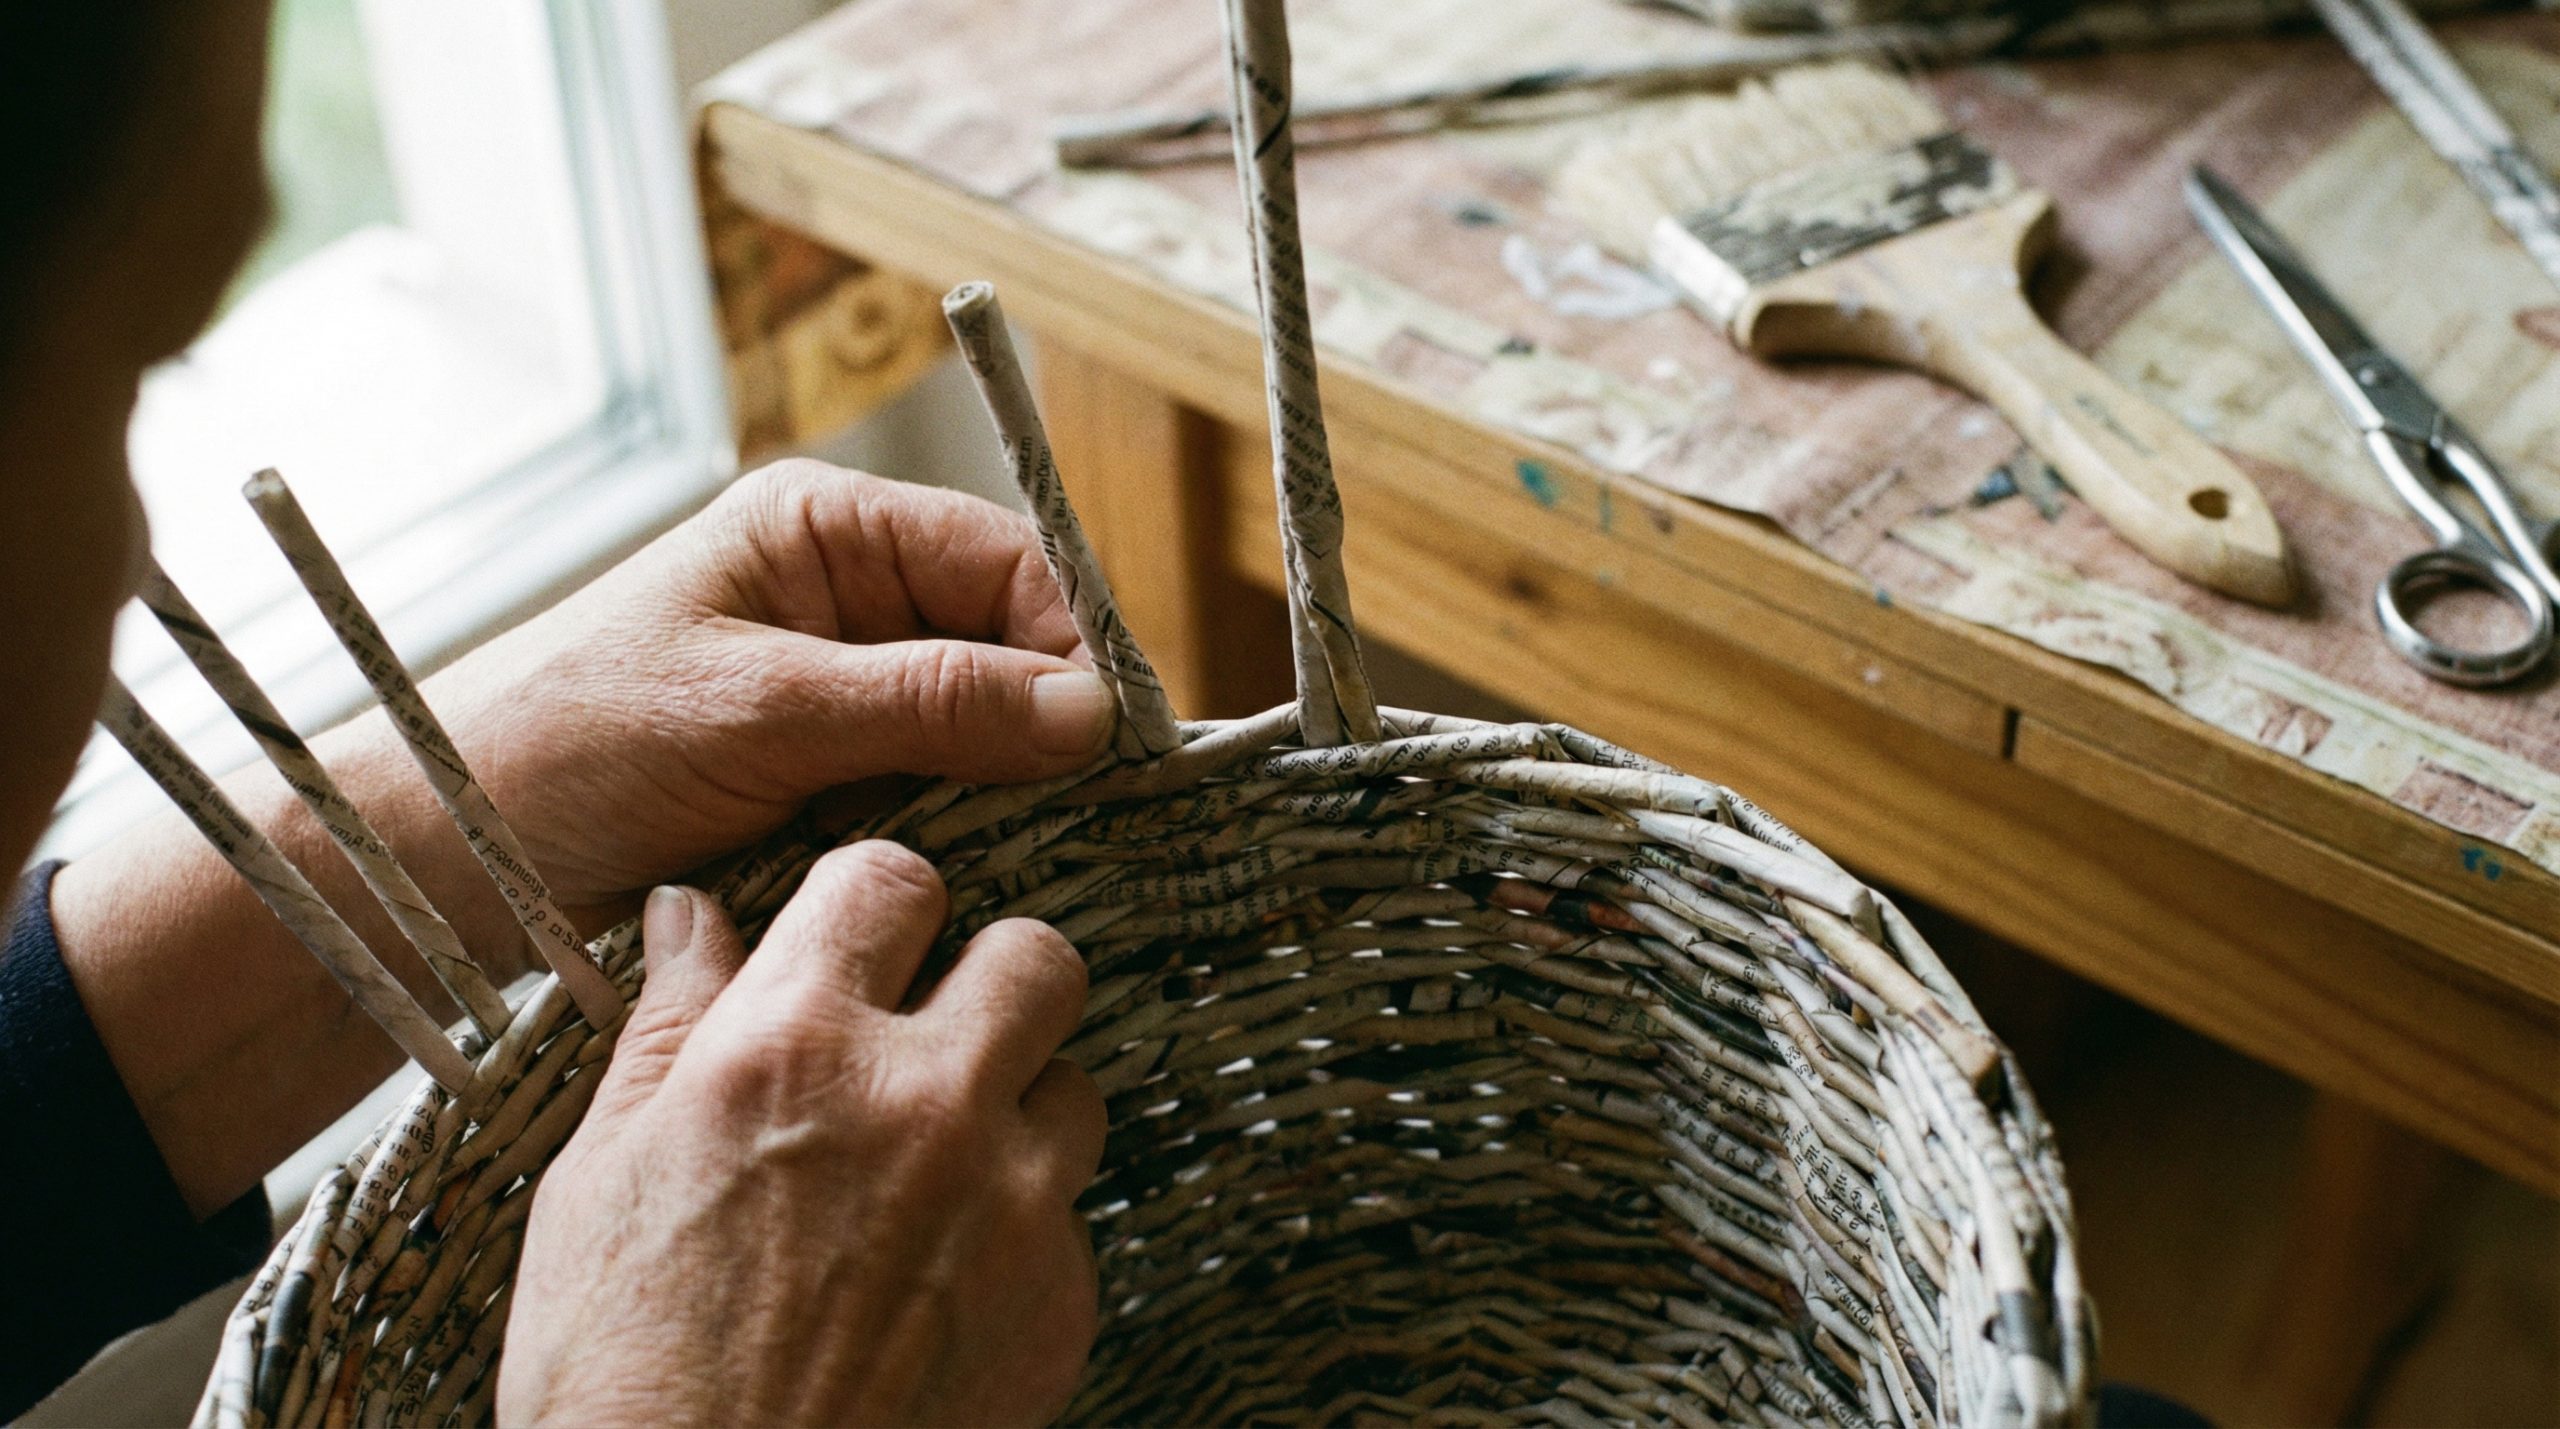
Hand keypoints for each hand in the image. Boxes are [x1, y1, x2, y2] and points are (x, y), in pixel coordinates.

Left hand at [422, 460, 1116, 928]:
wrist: (454, 853)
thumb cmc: (572, 742)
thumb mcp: (763, 712)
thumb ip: (931, 703)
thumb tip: (1089, 710)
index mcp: (828, 531)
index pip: (1007, 562)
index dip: (1073, 645)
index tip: (1116, 742)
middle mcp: (848, 598)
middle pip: (1008, 647)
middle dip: (1048, 727)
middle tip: (1097, 818)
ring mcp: (842, 691)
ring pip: (982, 732)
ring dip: (1010, 793)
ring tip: (1045, 860)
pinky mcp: (830, 776)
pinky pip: (935, 796)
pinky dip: (961, 838)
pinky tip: (975, 883)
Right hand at [499, 844, 1106, 1427]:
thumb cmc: (620, 1371)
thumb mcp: (603, 1173)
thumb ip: (668, 1024)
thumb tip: (688, 912)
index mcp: (794, 1046)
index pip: (893, 878)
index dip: (880, 900)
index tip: (866, 939)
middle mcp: (922, 1102)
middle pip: (1037, 956)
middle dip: (992, 978)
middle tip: (936, 1034)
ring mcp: (1009, 1201)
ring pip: (1078, 1085)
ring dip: (1020, 1108)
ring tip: (939, 1169)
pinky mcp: (1061, 1297)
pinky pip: (1073, 1218)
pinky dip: (1022, 1233)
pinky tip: (941, 1281)